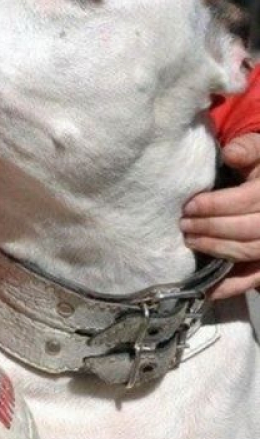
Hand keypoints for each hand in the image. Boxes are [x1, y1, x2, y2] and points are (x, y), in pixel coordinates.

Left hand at [181, 132, 259, 297]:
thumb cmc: (259, 167)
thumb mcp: (259, 151)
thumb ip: (248, 149)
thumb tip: (232, 153)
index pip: (248, 201)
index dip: (217, 205)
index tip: (190, 206)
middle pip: (247, 229)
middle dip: (212, 228)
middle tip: (184, 225)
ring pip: (248, 252)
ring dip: (216, 249)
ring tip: (190, 241)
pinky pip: (253, 278)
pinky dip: (231, 286)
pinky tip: (209, 289)